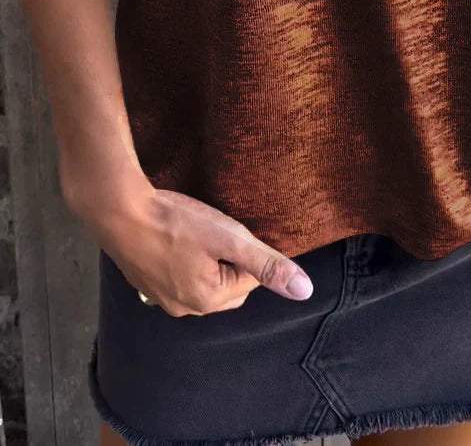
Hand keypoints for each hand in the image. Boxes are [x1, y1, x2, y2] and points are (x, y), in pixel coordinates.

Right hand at [66, 170, 314, 315]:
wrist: (117, 210)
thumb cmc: (174, 222)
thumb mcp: (229, 238)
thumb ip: (267, 264)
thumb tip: (304, 290)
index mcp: (208, 301)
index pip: (250, 280)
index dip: (247, 250)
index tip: (233, 228)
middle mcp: (184, 309)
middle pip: (227, 284)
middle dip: (230, 259)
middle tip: (218, 229)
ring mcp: (159, 297)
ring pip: (202, 279)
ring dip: (207, 260)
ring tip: (198, 231)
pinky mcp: (144, 281)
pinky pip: (177, 274)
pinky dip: (183, 259)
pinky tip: (176, 237)